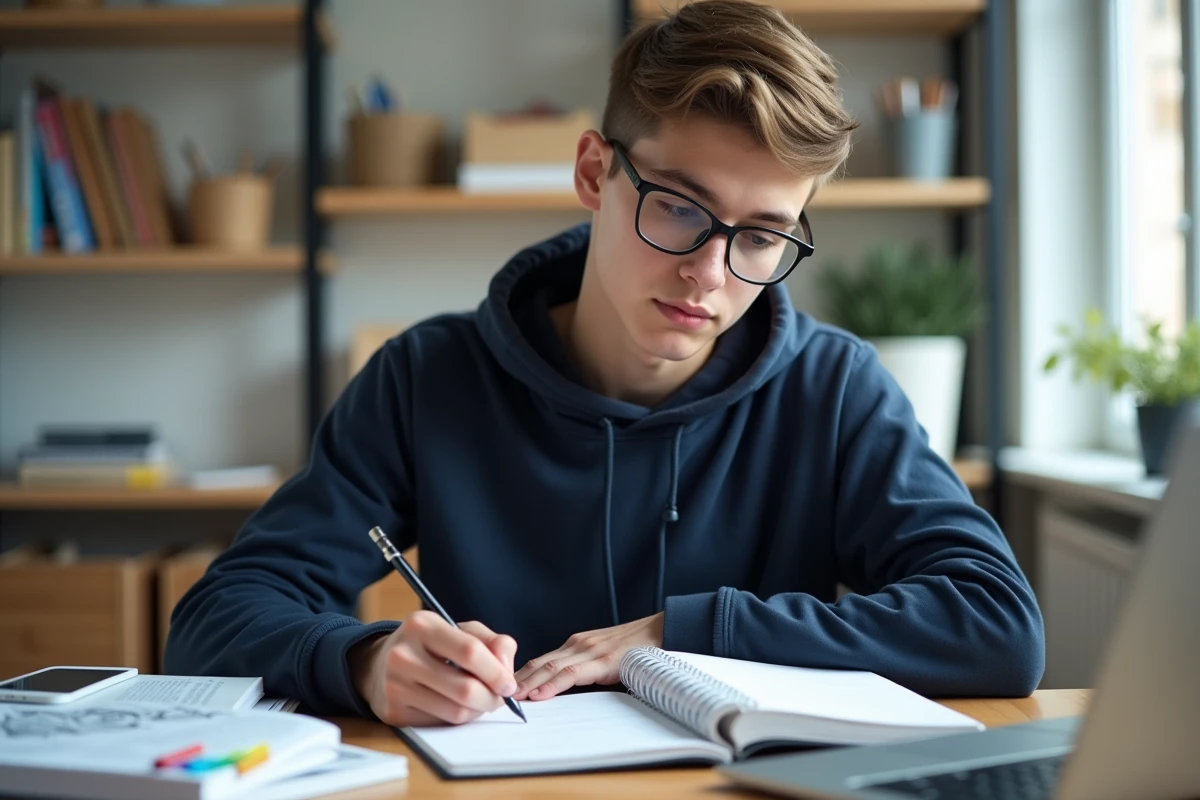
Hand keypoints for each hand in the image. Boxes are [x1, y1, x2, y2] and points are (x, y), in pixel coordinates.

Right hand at [348, 610, 517, 725]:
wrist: (378, 664)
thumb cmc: (430, 645)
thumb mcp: (460, 630)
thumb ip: (492, 642)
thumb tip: (507, 670)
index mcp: (422, 625)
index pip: (470, 651)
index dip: (496, 671)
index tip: (509, 684)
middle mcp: (403, 655)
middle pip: (465, 688)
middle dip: (492, 698)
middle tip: (500, 698)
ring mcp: (395, 686)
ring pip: (455, 711)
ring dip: (477, 711)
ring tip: (480, 701)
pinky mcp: (393, 713)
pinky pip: (440, 723)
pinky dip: (456, 718)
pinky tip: (455, 705)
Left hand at [513, 612, 663, 700]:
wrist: (664, 631)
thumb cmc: (638, 648)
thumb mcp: (605, 657)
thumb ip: (587, 669)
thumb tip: (568, 690)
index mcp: (577, 644)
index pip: (542, 660)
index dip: (521, 674)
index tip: (503, 687)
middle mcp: (578, 644)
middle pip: (539, 663)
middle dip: (516, 679)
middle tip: (494, 694)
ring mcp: (589, 651)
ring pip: (549, 668)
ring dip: (527, 683)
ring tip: (509, 697)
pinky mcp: (603, 660)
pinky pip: (571, 674)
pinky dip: (551, 685)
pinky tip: (538, 694)